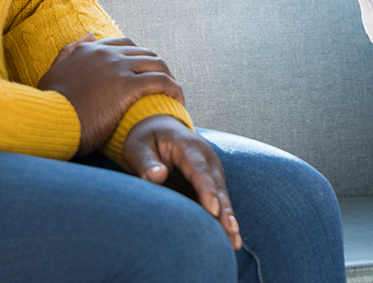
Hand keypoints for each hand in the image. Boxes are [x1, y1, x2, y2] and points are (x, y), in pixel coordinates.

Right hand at [37, 35, 184, 155]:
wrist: (48, 120)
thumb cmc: (49, 105)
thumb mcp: (52, 73)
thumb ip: (68, 52)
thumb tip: (90, 35)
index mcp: (89, 49)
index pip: (125, 45)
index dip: (139, 59)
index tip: (145, 74)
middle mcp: (106, 53)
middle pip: (144, 53)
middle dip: (157, 69)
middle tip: (163, 87)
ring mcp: (118, 67)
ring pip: (156, 64)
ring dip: (169, 78)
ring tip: (174, 95)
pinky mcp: (128, 86)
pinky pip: (161, 82)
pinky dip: (173, 89)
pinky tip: (178, 101)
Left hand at [121, 115, 241, 249]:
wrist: (158, 129)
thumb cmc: (146, 139)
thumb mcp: (139, 147)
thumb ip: (146, 162)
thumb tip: (158, 176)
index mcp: (188, 146)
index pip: (199, 170)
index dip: (207, 190)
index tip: (212, 210)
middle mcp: (206, 159)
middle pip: (217, 186)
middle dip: (224, 210)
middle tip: (230, 231)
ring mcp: (210, 172)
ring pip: (221, 198)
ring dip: (227, 220)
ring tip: (234, 243)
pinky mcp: (208, 185)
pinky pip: (217, 204)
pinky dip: (222, 221)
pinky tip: (230, 241)